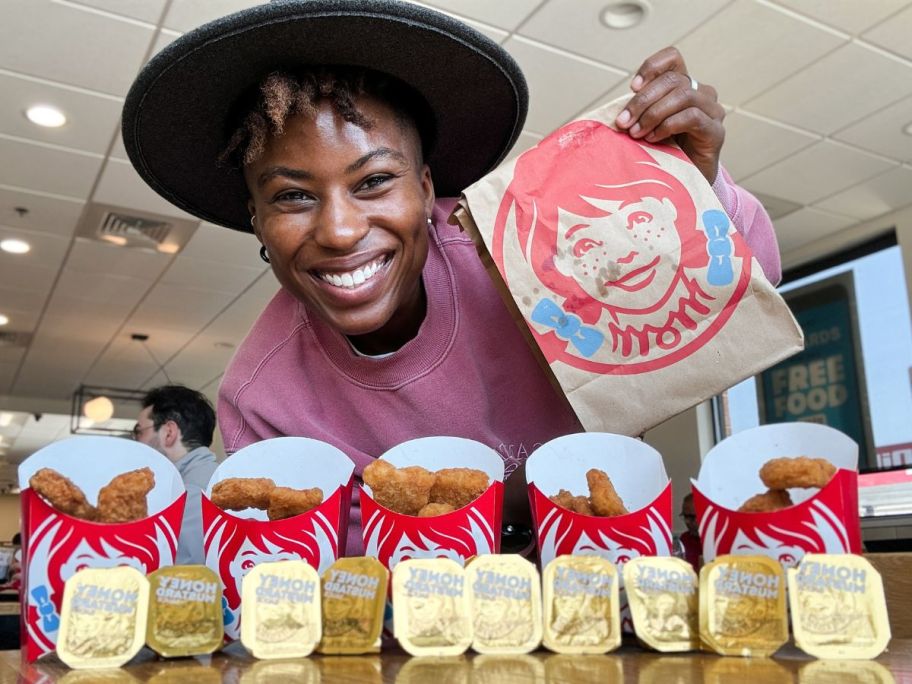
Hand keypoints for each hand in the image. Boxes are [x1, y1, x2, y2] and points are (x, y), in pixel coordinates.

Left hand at [615, 47, 724, 183]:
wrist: (685, 183)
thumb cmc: (664, 152)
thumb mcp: (646, 126)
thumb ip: (638, 112)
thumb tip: (617, 111)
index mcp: (684, 85)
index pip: (672, 58)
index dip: (651, 67)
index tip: (632, 87)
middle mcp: (701, 93)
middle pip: (672, 80)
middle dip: (642, 100)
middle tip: (624, 122)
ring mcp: (712, 111)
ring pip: (683, 95)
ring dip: (653, 114)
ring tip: (637, 133)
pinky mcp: (716, 131)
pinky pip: (692, 117)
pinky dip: (668, 125)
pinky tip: (654, 138)